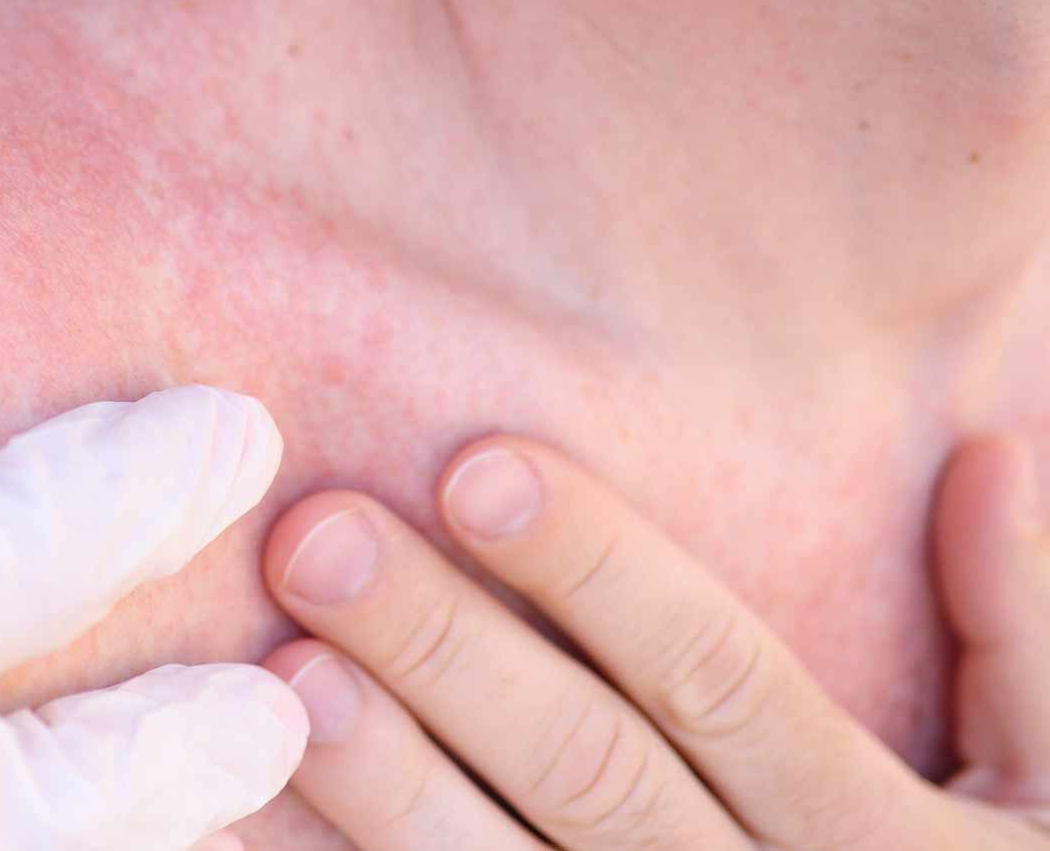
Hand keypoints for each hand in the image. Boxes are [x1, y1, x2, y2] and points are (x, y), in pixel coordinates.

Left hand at [256, 435, 1049, 847]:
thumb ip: (1024, 631)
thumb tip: (993, 443)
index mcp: (884, 842)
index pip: (721, 679)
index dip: (601, 573)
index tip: (477, 466)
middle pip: (587, 773)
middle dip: (448, 654)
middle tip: (316, 538)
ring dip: (387, 788)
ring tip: (281, 674)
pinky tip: (279, 810)